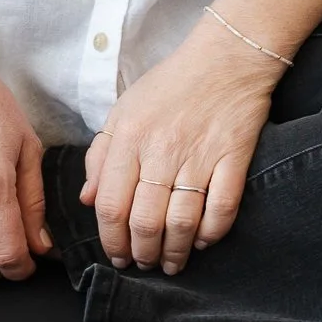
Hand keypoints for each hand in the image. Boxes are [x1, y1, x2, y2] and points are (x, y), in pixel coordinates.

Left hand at [83, 17, 281, 274]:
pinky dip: (212, 233)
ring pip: (182, 223)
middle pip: (145, 222)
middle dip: (142, 254)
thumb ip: (101, 154)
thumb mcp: (123, 110)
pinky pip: (221, 209)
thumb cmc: (170, 84)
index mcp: (129, 138)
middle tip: (143, 264)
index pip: (111, 204)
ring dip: (175, 252)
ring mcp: (199, 156)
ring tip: (171, 262)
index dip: (111, 240)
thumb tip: (88, 199)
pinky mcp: (234, 158)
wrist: (226, 57)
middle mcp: (161, 150)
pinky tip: (203, 241)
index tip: (116, 256)